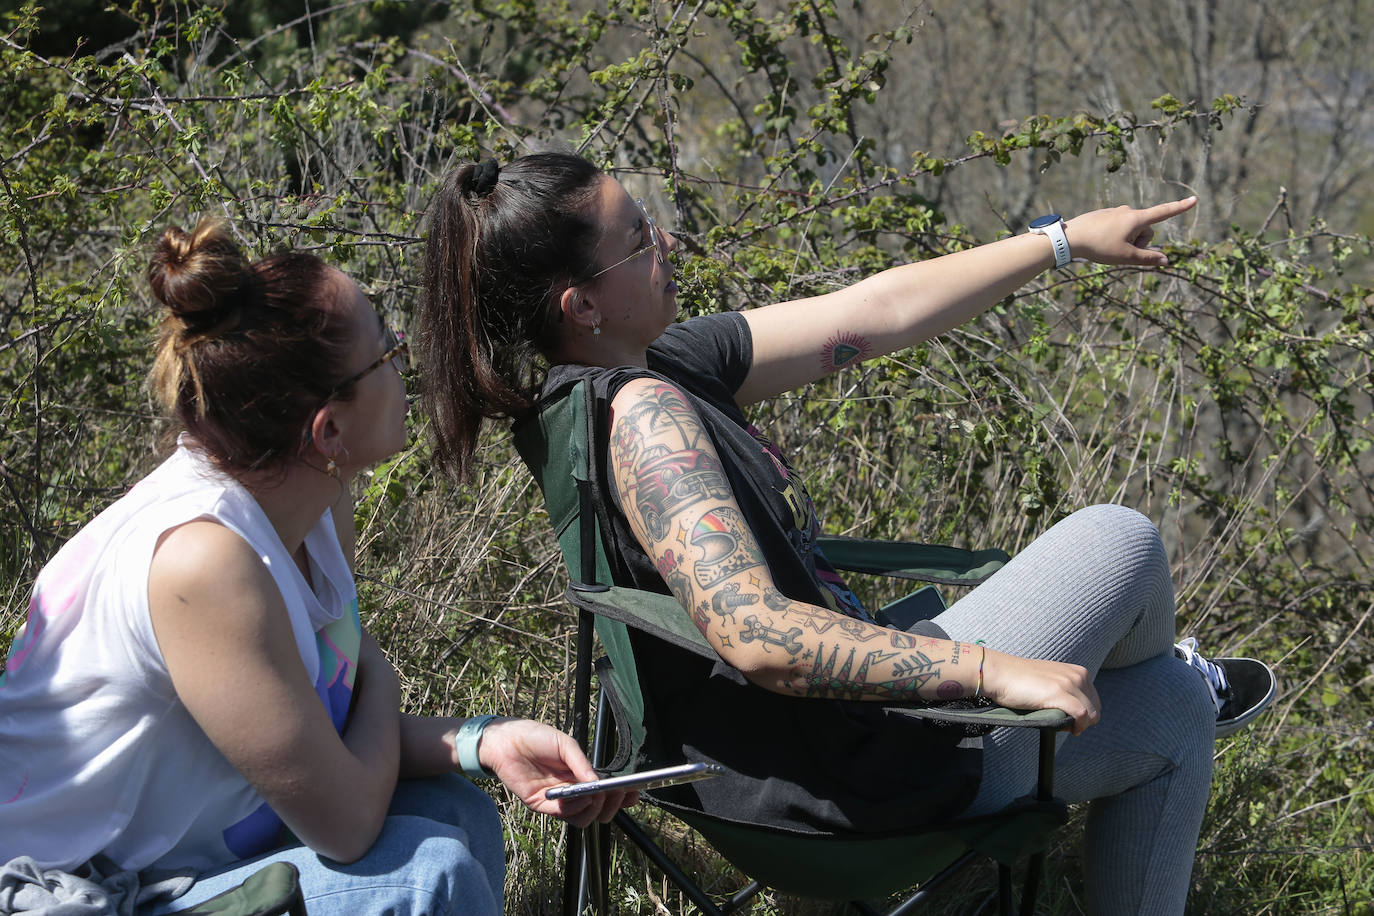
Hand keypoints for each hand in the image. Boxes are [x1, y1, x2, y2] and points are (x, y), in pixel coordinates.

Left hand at [477, 719, 637, 827]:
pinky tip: (576, 795)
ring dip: (593, 808)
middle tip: (614, 793)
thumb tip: (597, 782)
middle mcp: (572, 791)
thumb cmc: (536, 738)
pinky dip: (574, 808)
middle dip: (611, 805)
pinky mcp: (542, 805)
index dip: (621, 796)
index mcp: (581, 775)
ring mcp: (558, 800)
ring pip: (583, 818)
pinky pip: (563, 815)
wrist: (508, 740)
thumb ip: (581, 763)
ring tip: (594, 794)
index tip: (633, 792)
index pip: (606, 793)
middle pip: (598, 810)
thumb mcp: (565, 744)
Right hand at [979, 648, 1100, 734]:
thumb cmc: (1020, 680)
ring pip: (1091, 714)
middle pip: (1096, 709)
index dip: (1085, 714)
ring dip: (1080, 725)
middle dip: (1084, 721)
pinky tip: (1069, 729)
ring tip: (1062, 725)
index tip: (1071, 720)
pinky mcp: (1059, 694)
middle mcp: (1077, 675)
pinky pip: (1082, 715)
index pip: (1095, 700)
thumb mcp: (1051, 680)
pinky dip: (1078, 726)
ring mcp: (1069, 684)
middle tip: (1066, 725)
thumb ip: (1065, 690)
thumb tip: (1075, 713)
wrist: (1000, 673)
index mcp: (1078, 671)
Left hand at [1065, 196, 1196, 267]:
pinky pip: (1117, 228)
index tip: (1194, 199)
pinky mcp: (1105, 215)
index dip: (1180, 208)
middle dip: (1139, 243)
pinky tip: (1099, 241)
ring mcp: (1116, 212)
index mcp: (1136, 218)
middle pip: (1145, 231)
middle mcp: (1128, 211)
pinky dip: (1114, 237)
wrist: (1070, 237)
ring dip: (1126, 241)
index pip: (1164, 212)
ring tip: (1107, 246)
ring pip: (1130, 231)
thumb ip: (1147, 259)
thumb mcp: (1125, 257)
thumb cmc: (1098, 247)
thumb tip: (1165, 261)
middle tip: (1120, 250)